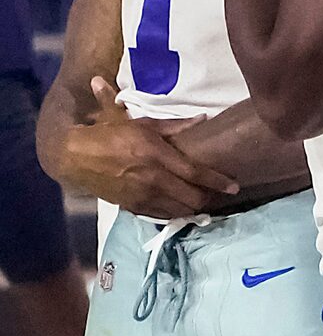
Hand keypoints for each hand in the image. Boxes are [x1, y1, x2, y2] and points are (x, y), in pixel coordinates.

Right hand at [62, 76, 238, 216]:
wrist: (75, 156)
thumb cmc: (109, 135)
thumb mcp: (141, 123)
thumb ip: (173, 125)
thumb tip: (202, 119)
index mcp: (155, 155)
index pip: (195, 173)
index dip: (218, 182)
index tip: (234, 186)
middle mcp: (152, 178)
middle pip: (192, 197)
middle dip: (209, 199)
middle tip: (218, 195)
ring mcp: (142, 195)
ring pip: (180, 210)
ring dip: (194, 209)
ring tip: (203, 203)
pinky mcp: (133, 207)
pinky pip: (162, 216)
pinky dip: (175, 214)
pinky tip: (182, 209)